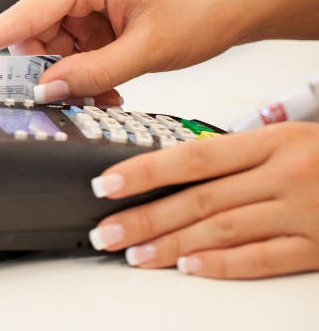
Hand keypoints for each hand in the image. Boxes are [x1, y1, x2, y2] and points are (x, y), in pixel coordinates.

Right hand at [0, 0, 245, 102]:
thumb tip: (47, 90)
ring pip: (51, 49)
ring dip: (69, 78)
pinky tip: (108, 87)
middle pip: (33, 36)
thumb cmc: (198, 9)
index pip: (22, 13)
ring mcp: (85, 1)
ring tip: (103, 94)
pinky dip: (84, 74)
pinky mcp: (93, 17)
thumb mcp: (145, 49)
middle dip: (44, 72)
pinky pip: (72, 52)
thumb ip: (92, 73)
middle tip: (59, 101)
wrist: (231, 3)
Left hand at [88, 123, 318, 278]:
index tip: (107, 183)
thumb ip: (241, 150)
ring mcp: (303, 212)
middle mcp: (284, 175)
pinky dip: (224, 266)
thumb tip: (181, 165)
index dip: (145, 171)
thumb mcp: (290, 137)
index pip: (193, 157)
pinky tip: (190, 269)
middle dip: (146, 216)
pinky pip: (265, 259)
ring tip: (135, 253)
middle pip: (200, 199)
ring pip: (224, 231)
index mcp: (271, 141)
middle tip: (107, 230)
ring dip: (173, 245)